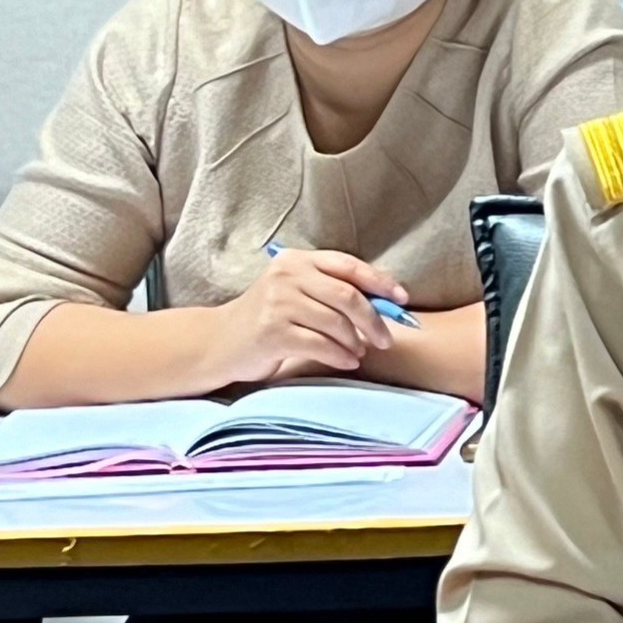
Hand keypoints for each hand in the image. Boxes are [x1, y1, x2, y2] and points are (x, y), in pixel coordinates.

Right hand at [206, 247, 408, 384]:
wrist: (220, 342)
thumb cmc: (269, 318)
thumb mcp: (296, 292)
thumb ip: (331, 290)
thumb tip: (386, 303)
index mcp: (297, 260)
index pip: (348, 266)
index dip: (380, 282)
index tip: (402, 299)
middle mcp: (287, 276)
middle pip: (347, 296)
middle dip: (373, 319)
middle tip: (386, 339)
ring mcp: (277, 304)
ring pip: (335, 323)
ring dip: (355, 341)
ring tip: (359, 352)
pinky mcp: (271, 332)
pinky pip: (319, 345)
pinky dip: (340, 355)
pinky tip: (347, 361)